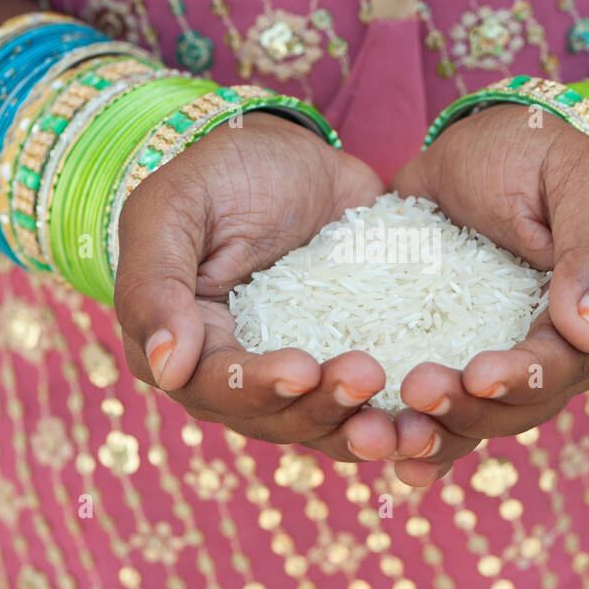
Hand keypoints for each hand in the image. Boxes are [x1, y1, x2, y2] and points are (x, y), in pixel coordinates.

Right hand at [115, 111, 397, 461]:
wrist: (291, 158)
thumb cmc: (220, 175)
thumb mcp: (173, 210)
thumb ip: (155, 285)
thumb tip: (166, 369)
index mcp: (186, 350)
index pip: (214, 387)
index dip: (256, 386)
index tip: (301, 368)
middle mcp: (238, 380)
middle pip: (276, 420)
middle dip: (322, 407)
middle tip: (367, 375)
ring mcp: (297, 381)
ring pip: (327, 428)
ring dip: (365, 431)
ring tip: (407, 424)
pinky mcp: (347, 368)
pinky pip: (373, 413)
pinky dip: (402, 428)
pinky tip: (433, 429)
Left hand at [388, 102, 588, 486]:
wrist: (478, 147)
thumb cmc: (537, 153)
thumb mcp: (578, 178)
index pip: (566, 365)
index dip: (522, 377)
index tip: (475, 375)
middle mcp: (562, 356)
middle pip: (520, 409)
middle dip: (468, 411)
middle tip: (413, 391)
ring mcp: (508, 365)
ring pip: (480, 423)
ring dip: (438, 436)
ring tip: (390, 435)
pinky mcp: (460, 362)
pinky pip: (448, 417)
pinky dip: (423, 444)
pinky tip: (392, 465)